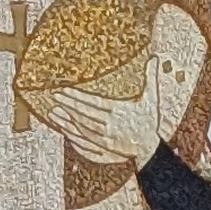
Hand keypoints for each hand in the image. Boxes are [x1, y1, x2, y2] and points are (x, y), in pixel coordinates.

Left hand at [46, 60, 162, 165]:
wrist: (151, 149)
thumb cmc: (149, 123)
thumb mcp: (152, 100)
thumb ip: (151, 79)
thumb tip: (155, 59)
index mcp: (120, 111)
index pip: (94, 103)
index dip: (78, 97)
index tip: (64, 90)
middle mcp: (111, 125)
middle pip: (85, 114)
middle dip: (69, 106)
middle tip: (55, 97)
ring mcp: (107, 138)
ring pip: (83, 128)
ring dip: (68, 120)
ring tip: (55, 112)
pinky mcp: (105, 148)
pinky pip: (86, 142)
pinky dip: (74, 135)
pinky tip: (65, 130)